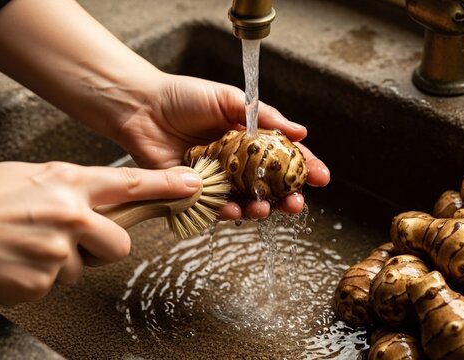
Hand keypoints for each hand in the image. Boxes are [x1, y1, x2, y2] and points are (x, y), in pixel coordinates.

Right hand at [0, 161, 200, 304]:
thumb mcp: (32, 176)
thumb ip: (72, 188)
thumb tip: (99, 201)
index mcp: (68, 182)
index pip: (130, 184)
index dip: (166, 186)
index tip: (192, 186)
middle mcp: (69, 215)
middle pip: (120, 243)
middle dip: (102, 246)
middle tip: (72, 239)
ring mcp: (56, 252)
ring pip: (84, 268)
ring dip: (63, 262)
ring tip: (26, 245)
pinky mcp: (40, 284)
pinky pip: (57, 285)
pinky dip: (39, 277)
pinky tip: (15, 261)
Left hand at [112, 73, 330, 219]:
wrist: (141, 107)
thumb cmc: (183, 97)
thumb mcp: (229, 99)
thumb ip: (264, 115)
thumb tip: (301, 131)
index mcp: (250, 140)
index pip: (285, 158)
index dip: (305, 168)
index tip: (321, 177)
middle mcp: (237, 164)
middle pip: (270, 188)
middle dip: (287, 199)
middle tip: (296, 204)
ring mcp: (217, 180)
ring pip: (245, 203)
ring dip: (259, 211)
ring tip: (263, 210)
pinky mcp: (194, 193)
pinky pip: (214, 209)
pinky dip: (226, 213)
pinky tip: (234, 212)